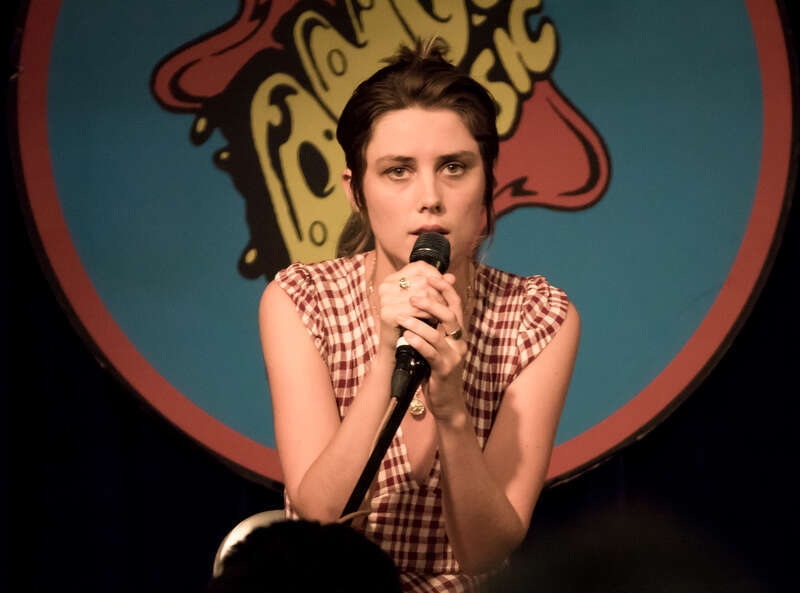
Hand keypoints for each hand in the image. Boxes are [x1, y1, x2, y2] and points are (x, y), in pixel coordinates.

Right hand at [376, 261, 447, 347]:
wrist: (396, 346)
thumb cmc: (411, 321)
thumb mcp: (423, 301)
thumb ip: (435, 287)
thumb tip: (451, 278)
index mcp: (391, 279)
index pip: (419, 267)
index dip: (436, 274)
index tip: (445, 285)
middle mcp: (385, 286)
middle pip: (423, 281)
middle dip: (439, 293)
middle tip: (447, 304)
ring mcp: (385, 300)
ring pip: (423, 295)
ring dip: (437, 305)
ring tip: (442, 313)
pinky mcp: (388, 314)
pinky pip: (417, 310)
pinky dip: (429, 315)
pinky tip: (433, 321)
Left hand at [396, 274, 467, 419]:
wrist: (447, 402)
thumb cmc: (437, 370)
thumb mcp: (436, 345)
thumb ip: (432, 326)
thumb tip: (419, 302)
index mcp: (458, 333)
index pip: (455, 304)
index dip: (444, 288)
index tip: (430, 276)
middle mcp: (459, 342)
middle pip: (449, 315)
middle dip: (431, 303)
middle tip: (412, 296)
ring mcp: (454, 356)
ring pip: (437, 334)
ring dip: (418, 323)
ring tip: (401, 318)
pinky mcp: (445, 370)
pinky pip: (431, 353)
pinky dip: (418, 342)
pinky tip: (407, 337)